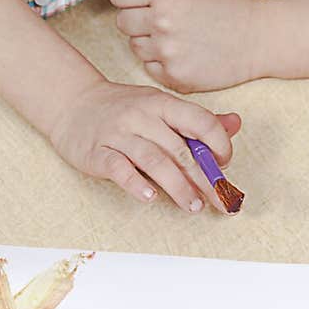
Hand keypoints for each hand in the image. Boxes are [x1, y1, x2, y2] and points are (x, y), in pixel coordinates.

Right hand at [47, 76, 242, 213]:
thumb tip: (235, 124)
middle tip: (222, 201)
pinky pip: (118, 169)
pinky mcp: (96, 152)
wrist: (72, 103)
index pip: (199, 121)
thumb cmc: (123, 109)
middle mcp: (142, 116)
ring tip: (193, 206)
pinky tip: (151, 197)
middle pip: (180, 149)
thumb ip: (197, 120)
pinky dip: (136, 184)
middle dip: (205, 178)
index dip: (218, 144)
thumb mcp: (161, 106)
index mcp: (162, 103)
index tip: (224, 165)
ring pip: (153, 161)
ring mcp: (118, 134)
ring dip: (177, 186)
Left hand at [106, 0, 260, 92]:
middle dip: (137, 19)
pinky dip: (162, 62)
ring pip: (135, 46)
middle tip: (162, 20)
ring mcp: (167, 51)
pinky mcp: (174, 75)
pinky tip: (184, 54)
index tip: (137, 0)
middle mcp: (161, 20)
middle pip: (122, 22)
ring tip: (177, 37)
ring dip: (149, 42)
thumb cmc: (229, 5)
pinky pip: (150, 67)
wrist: (259, 38)